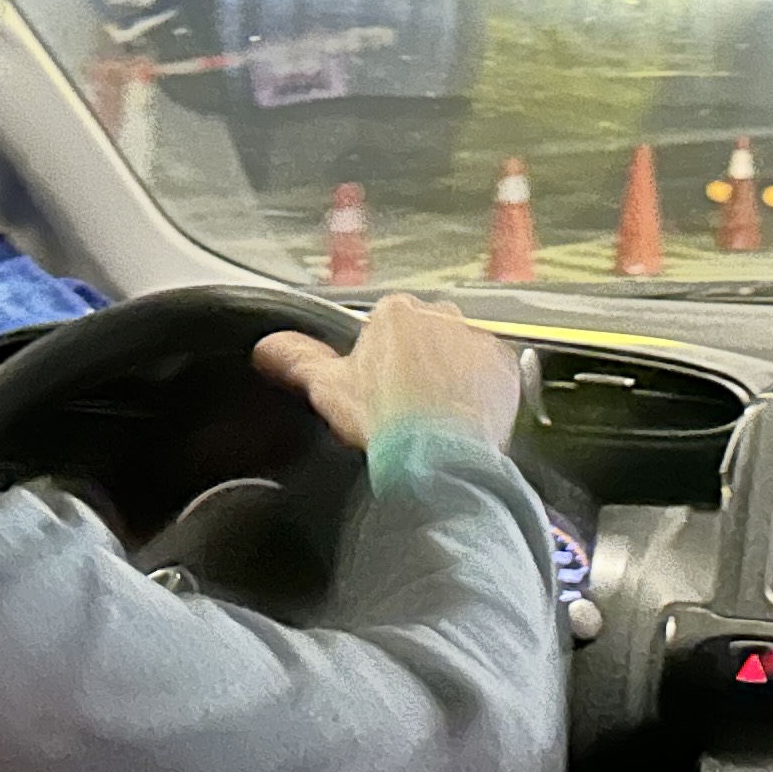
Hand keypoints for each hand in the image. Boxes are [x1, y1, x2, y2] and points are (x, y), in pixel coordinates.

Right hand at [257, 294, 522, 451]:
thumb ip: (296, 360)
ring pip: (456, 353)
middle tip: (403, 406)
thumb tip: (268, 348)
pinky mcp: (504, 367)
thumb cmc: (386, 421)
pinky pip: (489, 374)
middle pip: (422, 337)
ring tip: (432, 418)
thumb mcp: (328, 389)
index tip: (376, 390)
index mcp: (395, 313)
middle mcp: (441, 315)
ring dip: (447, 376)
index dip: (376, 362)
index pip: (382, 328)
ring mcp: (477, 340)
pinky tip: (459, 420)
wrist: (440, 458)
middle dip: (414, 364)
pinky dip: (477, 392)